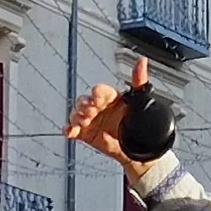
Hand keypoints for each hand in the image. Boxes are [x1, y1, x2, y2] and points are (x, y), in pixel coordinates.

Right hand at [62, 57, 156, 171]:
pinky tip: (70, 131)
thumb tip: (142, 61)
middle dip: (84, 105)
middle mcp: (99, 107)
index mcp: (111, 97)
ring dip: (76, 116)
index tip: (97, 97)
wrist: (138, 149)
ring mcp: (91, 120)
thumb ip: (139, 80)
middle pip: (84, 101)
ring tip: (83, 121)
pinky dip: (68, 130)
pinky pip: (72, 130)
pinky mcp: (86, 134)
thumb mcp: (141, 100)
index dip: (97, 93)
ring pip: (76, 114)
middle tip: (90, 111)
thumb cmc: (139, 123)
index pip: (100, 91)